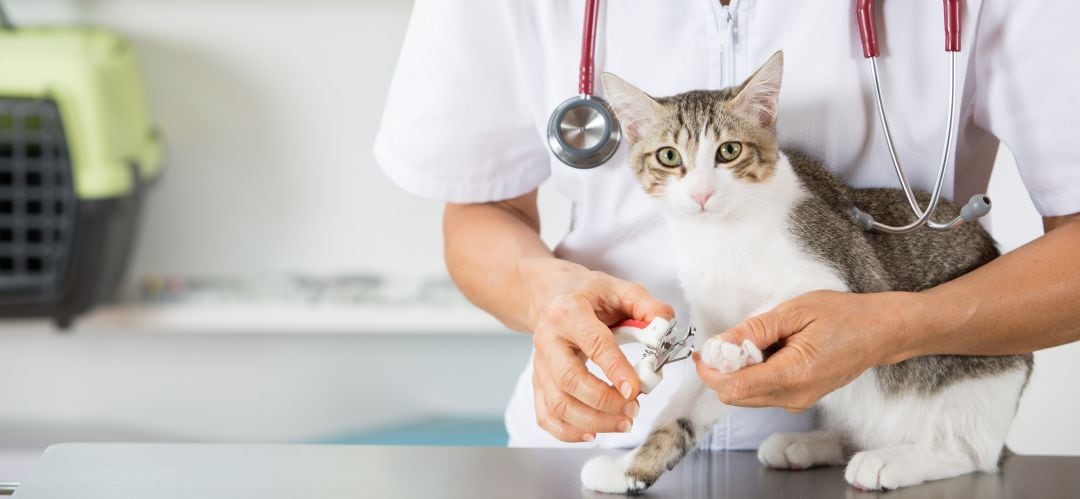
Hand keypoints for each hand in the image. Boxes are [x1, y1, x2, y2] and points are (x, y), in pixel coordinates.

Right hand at [525, 259, 673, 441]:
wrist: (550, 295)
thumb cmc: (587, 294)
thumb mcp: (618, 288)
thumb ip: (646, 305)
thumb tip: (666, 325)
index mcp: (568, 311)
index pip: (593, 343)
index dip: (615, 369)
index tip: (635, 389)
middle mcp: (548, 339)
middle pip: (570, 380)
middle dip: (604, 402)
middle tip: (634, 409)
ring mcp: (540, 364)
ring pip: (557, 404)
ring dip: (592, 421)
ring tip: (623, 422)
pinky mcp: (537, 382)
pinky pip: (545, 415)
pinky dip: (567, 432)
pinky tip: (593, 433)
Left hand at [694, 290, 920, 411]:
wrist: (879, 333)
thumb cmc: (843, 316)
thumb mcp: (794, 312)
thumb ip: (755, 330)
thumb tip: (721, 343)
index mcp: (794, 375)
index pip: (735, 387)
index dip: (712, 371)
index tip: (704, 352)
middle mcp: (794, 397)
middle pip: (736, 396)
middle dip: (722, 371)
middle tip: (725, 343)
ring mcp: (797, 402)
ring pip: (746, 396)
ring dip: (737, 372)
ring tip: (751, 343)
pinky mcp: (798, 399)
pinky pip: (762, 393)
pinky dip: (752, 375)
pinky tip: (765, 352)